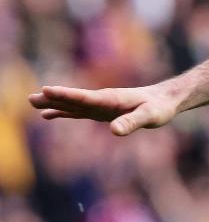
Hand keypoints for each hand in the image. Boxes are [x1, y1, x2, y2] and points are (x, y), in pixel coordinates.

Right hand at [28, 82, 181, 135]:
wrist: (165, 100)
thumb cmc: (159, 108)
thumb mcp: (149, 116)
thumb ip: (132, 122)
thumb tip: (114, 131)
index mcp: (111, 99)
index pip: (84, 97)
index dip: (66, 95)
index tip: (47, 90)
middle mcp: (102, 100)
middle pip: (73, 100)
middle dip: (53, 99)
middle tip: (31, 98)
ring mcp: (100, 106)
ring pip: (72, 104)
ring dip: (53, 103)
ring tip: (33, 102)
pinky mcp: (102, 112)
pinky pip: (78, 111)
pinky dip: (63, 112)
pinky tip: (49, 115)